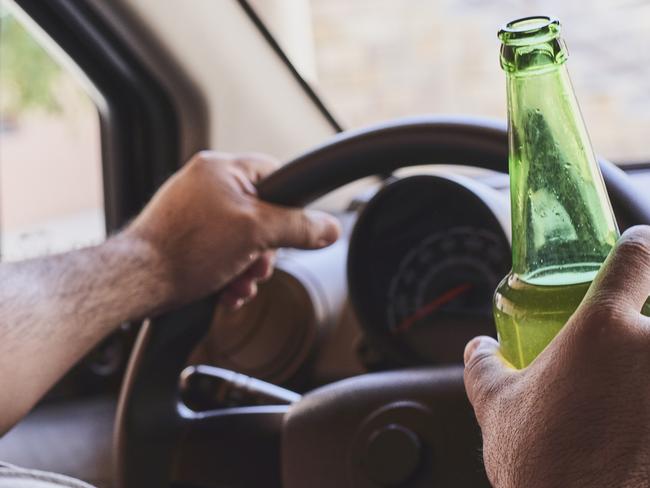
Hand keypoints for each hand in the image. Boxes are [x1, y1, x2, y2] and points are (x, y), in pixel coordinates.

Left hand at [126, 151, 339, 308]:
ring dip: (248, 266)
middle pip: (261, 213)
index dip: (290, 206)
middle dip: (265, 249)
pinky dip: (229, 271)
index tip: (291, 230)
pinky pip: (221, 249)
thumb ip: (299, 227)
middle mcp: (206, 183)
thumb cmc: (185, 249)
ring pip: (242, 237)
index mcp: (222, 168)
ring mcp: (193, 210)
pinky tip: (226, 289)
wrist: (136, 280)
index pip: (276, 175)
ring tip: (238, 283)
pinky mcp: (184, 235)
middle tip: (257, 265)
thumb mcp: (256, 233)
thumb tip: (330, 228)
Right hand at [464, 226, 649, 487]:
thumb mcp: (498, 410)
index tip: (638, 250)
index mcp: (603, 330)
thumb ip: (485, 366)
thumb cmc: (542, 468)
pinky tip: (645, 417)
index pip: (640, 253)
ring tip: (639, 380)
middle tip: (639, 323)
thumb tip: (477, 347)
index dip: (640, 243)